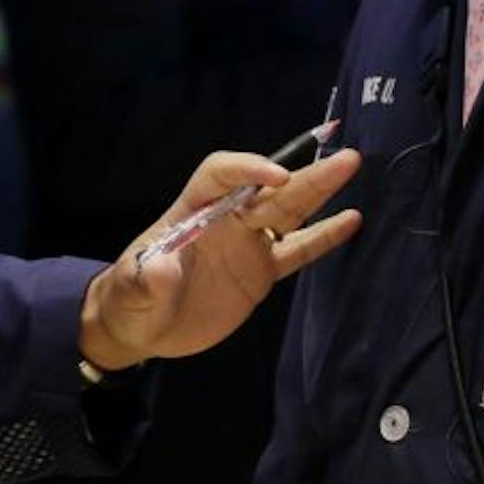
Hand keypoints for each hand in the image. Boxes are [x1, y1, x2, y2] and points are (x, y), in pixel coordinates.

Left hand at [78, 148, 363, 371]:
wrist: (142, 327)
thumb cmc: (130, 299)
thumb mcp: (131, 290)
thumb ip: (146, 278)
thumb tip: (159, 267)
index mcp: (191, 212)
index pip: (220, 175)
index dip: (247, 170)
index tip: (276, 176)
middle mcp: (225, 220)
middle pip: (268, 190)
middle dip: (303, 174)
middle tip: (344, 157)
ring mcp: (246, 244)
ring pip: (289, 211)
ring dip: (319, 191)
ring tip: (351, 166)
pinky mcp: (261, 272)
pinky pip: (297, 249)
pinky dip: (324, 236)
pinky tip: (353, 219)